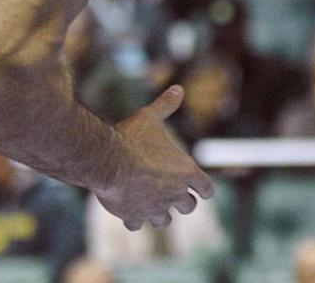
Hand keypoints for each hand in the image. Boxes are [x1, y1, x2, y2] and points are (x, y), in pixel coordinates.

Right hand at [95, 85, 213, 230]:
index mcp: (186, 172)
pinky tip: (129, 212)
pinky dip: (135, 220)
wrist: (107, 160)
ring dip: (161, 215)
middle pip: (188, 207)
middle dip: (183, 202)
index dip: (205, 188)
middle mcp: (174, 193)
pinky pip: (138, 225)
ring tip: (154, 206)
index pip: (207, 189)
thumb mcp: (151, 117)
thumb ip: (166, 105)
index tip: (202, 189)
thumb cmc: (132, 138)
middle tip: (174, 195)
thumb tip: (178, 88)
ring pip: (165, 221)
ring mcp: (154, 208)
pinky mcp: (134, 217)